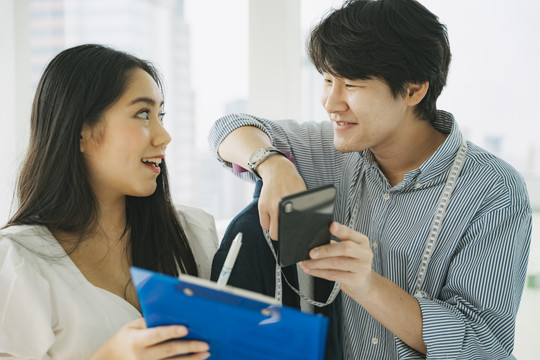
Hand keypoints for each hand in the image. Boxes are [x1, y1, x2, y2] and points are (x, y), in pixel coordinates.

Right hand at [90, 318, 209, 359]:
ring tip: (206, 353)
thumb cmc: (125, 339)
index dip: (171, 332)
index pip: (156, 335)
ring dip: (191, 359)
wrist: (110, 359)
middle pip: (169, 351)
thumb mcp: (131, 327)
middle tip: (205, 344)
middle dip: (189, 347)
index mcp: (136, 340)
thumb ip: (149, 321)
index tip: (185, 329)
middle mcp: (141, 356)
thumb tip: (172, 315)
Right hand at [256, 155, 305, 239]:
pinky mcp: (261, 205)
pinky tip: (273, 217)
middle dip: (281, 235)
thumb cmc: (292, 182)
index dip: (291, 236)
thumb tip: (304, 226)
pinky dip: (267, 222)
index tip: (293, 238)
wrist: (277, 170)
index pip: (291, 228)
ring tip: (279, 222)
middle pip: (276, 233)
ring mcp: (268, 205)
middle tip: (286, 232)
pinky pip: (263, 223)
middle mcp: (278, 206)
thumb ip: (302, 209)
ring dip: (273, 228)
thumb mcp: (302, 194)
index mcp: (292, 204)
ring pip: (269, 229)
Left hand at [299, 222, 373, 301]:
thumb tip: (315, 245)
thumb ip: (334, 244)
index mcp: (362, 241)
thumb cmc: (351, 261)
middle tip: (311, 253)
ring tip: (305, 263)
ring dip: (317, 264)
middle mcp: (364, 253)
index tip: (331, 226)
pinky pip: (334, 275)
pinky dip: (319, 273)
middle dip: (325, 250)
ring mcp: (362, 267)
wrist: (362, 281)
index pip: (351, 233)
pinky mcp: (355, 280)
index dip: (341, 230)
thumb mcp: (347, 249)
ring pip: (336, 263)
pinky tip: (310, 270)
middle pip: (345, 249)